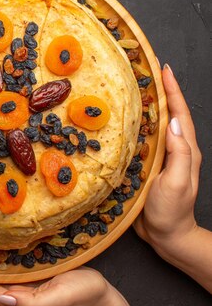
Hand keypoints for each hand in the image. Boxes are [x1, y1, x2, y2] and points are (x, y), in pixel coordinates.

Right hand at [133, 64, 211, 291]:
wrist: (166, 236)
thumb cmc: (171, 211)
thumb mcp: (177, 183)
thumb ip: (179, 154)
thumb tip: (174, 123)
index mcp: (184, 150)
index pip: (179, 114)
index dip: (172, 91)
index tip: (163, 69)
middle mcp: (173, 149)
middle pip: (167, 113)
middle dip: (159, 90)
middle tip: (144, 71)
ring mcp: (159, 157)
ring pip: (152, 125)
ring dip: (145, 105)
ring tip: (131, 88)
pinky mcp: (146, 166)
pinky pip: (140, 140)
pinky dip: (133, 125)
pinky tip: (120, 120)